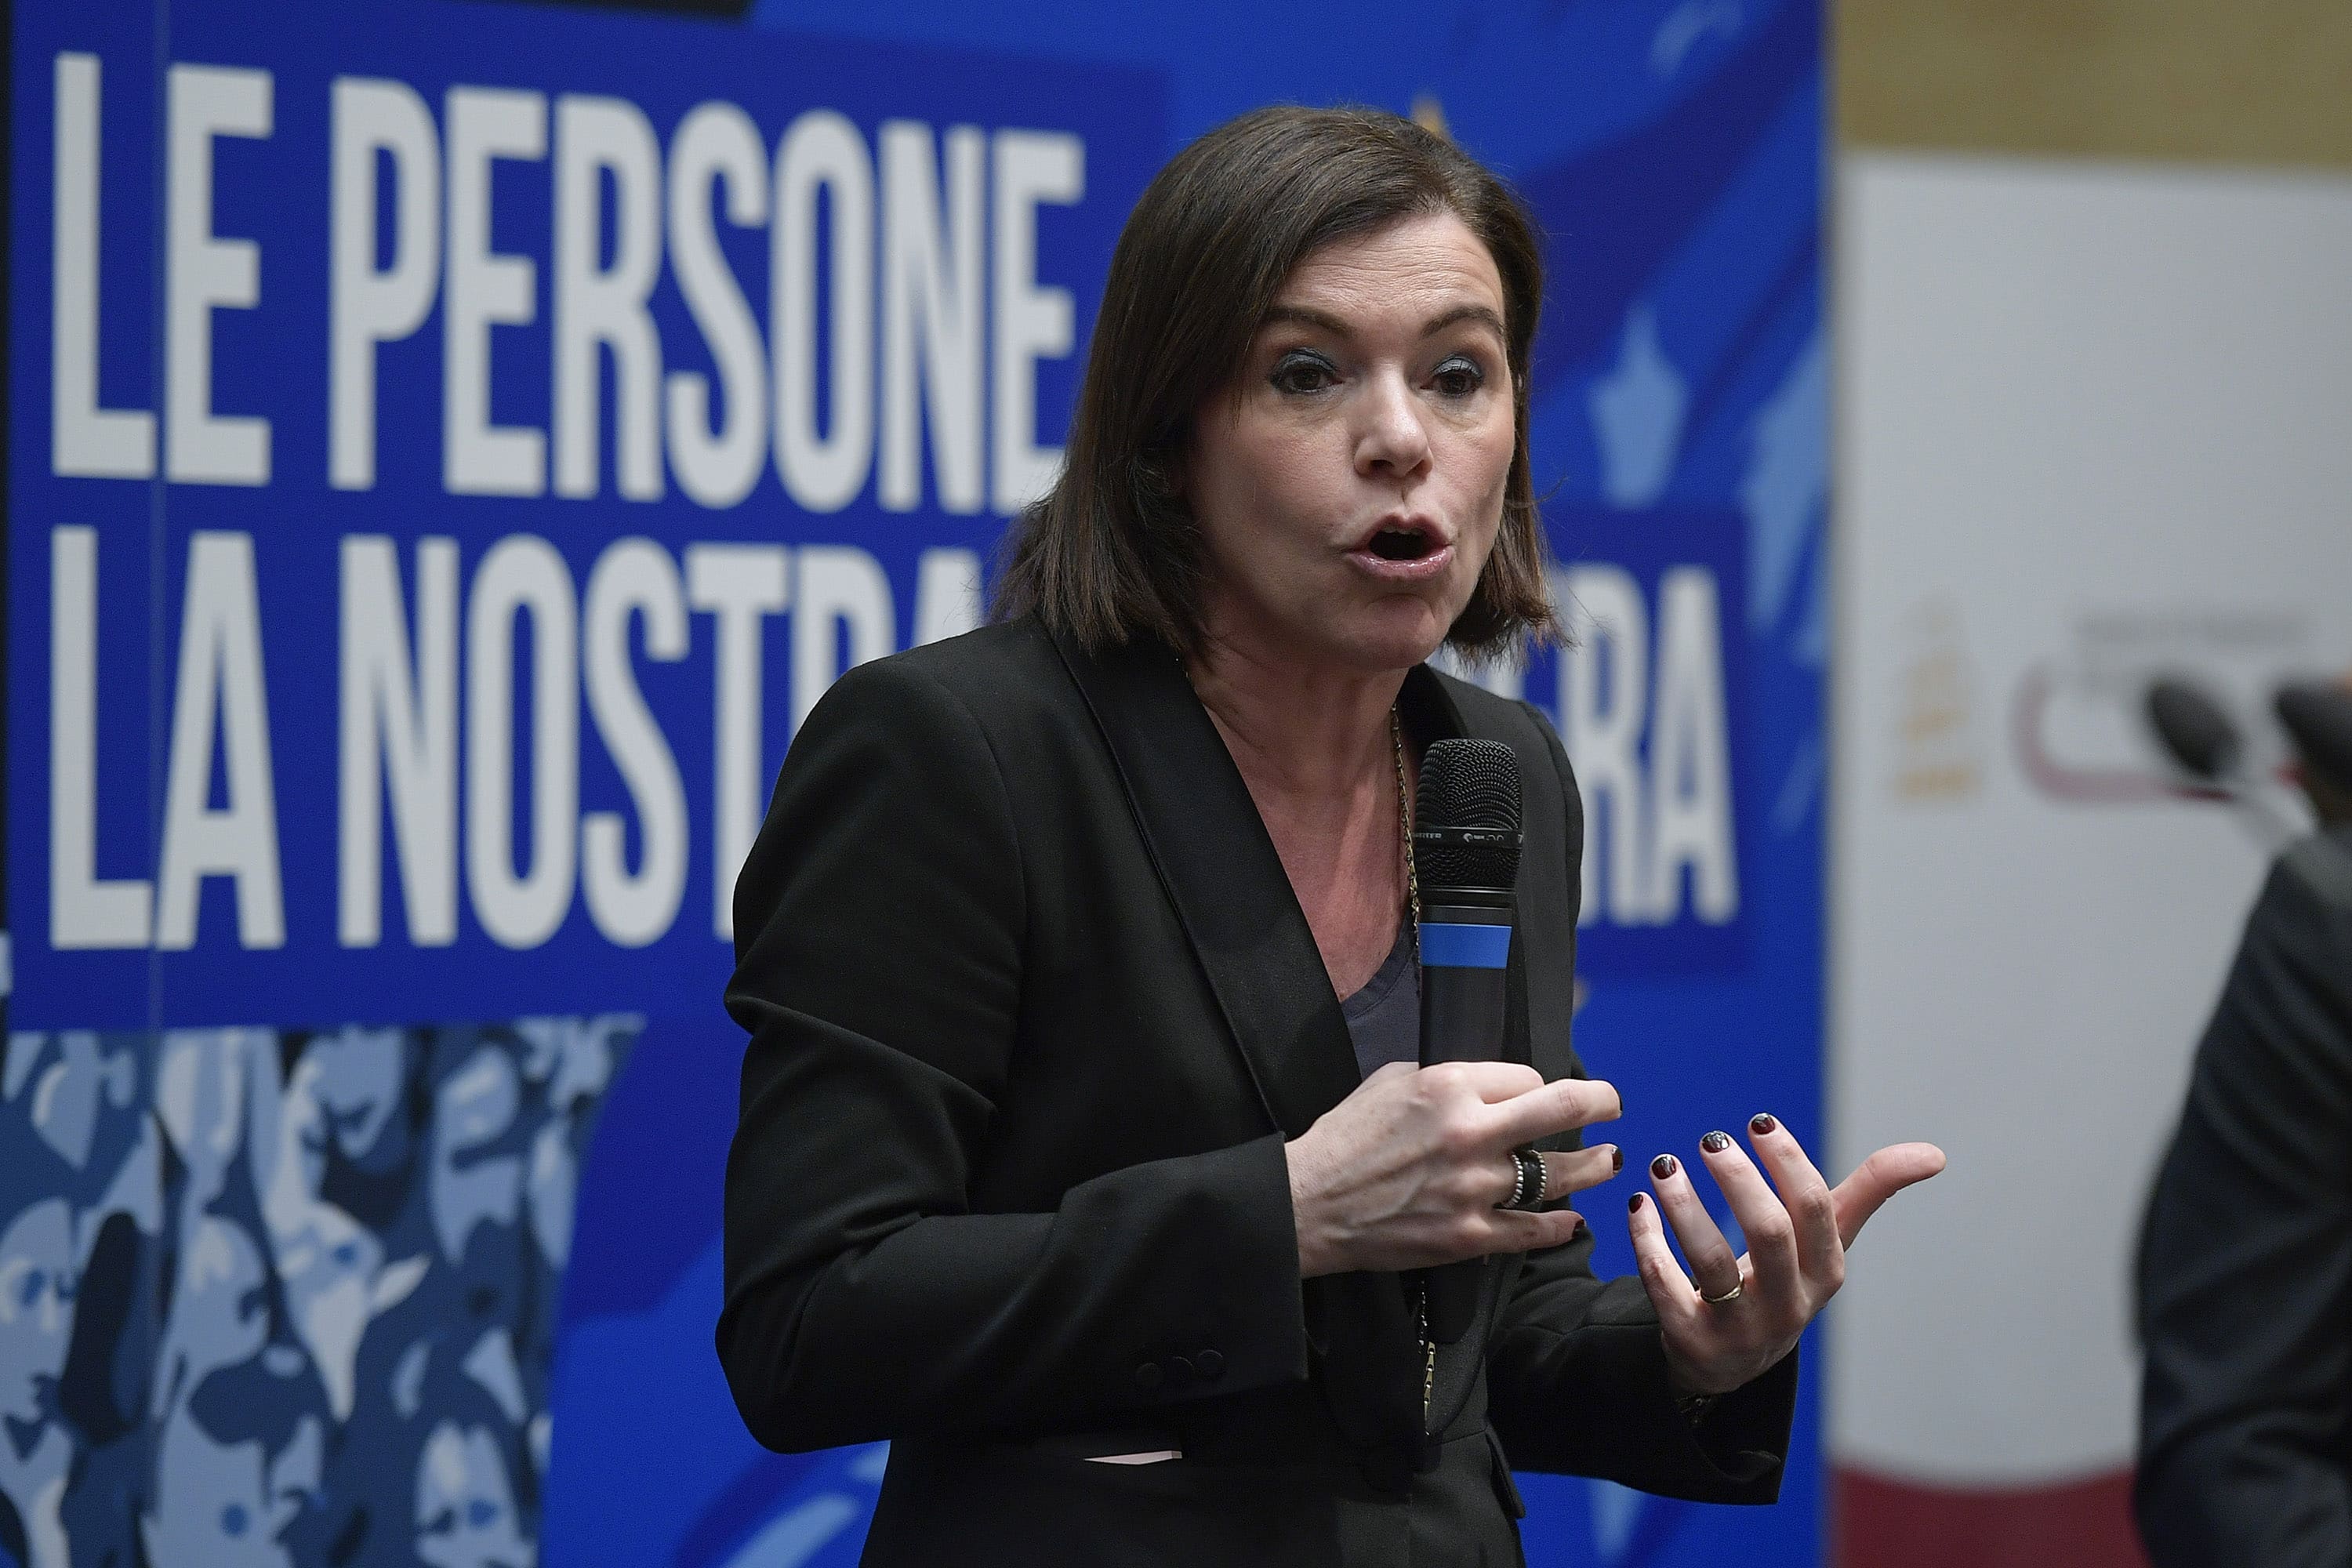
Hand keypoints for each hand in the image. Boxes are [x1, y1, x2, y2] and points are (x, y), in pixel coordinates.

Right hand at [1286, 1061, 1622, 1277]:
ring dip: (1592, 1167)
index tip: (1537, 1093)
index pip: (1526, 1077)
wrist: (1310, 1203)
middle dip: (1600, 1103)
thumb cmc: (1343, 1138)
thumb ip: (1444, 1078)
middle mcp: (1470, 1132)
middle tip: (1613, 1104)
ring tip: (1609, 1161)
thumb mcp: (1390, 1082)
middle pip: (1561, 1110)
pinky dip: (1560, 1226)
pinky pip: (1533, 1230)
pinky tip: (1572, 1220)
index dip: (1536, 1085)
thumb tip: (1485, 1083)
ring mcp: (1474, 1188)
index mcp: (1448, 1086)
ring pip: (1558, 1175)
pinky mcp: (1469, 1236)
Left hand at [1630, 1115, 1945, 1395]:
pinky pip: (1666, 1289)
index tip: (1759, 1121)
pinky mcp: (1693, 1342)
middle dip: (1739, 1181)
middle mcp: (1789, 1304)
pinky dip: (1648, 1243)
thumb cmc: (1783, 1278)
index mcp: (1825, 1272)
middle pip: (1769, 1234)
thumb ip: (1868, 1191)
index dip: (1789, 1162)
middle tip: (1710, 1140)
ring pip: (1711, 1262)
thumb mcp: (1825, 1243)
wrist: (1732, 1360)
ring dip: (1684, 1207)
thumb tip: (1934, 1153)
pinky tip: (1638, 1206)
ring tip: (1662, 1165)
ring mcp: (1740, 1328)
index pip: (1815, 1211)